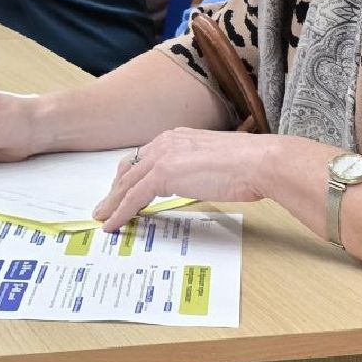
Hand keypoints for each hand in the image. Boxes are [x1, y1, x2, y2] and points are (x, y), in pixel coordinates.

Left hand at [92, 128, 269, 230]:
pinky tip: (113, 224)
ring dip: (112, 203)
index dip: (129, 177)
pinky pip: (134, 197)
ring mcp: (163, 157)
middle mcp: (165, 143)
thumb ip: (197, 167)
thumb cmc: (248, 164)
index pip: (143, 158)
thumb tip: (194, 180)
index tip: (121, 190)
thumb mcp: (215, 161)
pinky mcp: (164, 175)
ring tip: (102, 218)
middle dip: (115, 190)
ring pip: (127, 184)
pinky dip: (120, 212)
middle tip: (104, 206)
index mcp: (176, 138)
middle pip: (129, 169)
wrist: (259, 162)